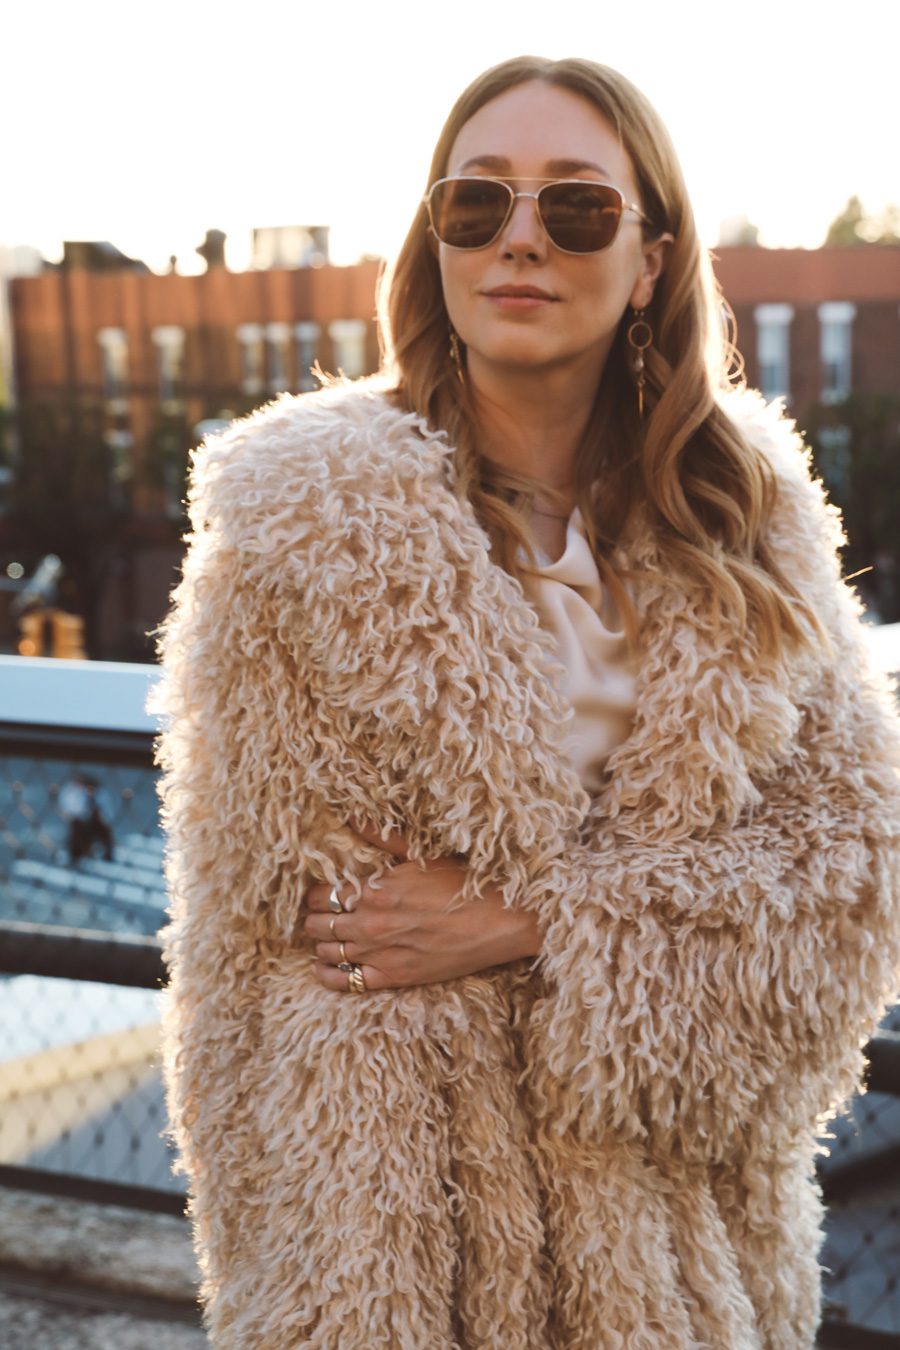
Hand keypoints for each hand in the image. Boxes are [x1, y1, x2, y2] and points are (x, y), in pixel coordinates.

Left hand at [302, 818, 541, 991]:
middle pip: (319, 923)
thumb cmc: (463, 883)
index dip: (315, 895)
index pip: (321, 894)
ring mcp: (380, 952)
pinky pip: (345, 982)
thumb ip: (382, 838)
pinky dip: (327, 976)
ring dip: (320, 944)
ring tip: (324, 938)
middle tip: (318, 916)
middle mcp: (370, 922)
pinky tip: (323, 968)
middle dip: (314, 919)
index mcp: (374, 889)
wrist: (500, 921)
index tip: (319, 894)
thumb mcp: (421, 854)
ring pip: (327, 951)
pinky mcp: (394, 977)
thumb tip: (351, 818)